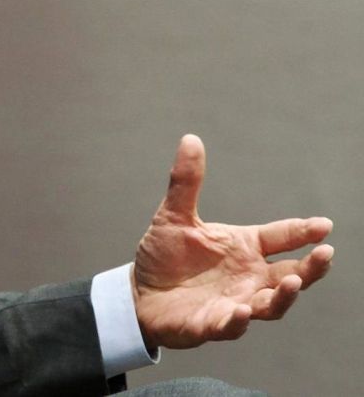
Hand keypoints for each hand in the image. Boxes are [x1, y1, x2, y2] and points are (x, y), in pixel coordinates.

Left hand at [133, 133, 332, 349]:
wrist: (139, 292)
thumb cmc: (164, 256)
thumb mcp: (173, 215)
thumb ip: (186, 182)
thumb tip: (190, 139)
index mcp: (244, 248)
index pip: (281, 238)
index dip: (303, 231)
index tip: (325, 224)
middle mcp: (247, 277)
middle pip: (291, 275)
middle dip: (311, 268)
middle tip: (326, 255)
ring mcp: (235, 303)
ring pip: (271, 304)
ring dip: (283, 295)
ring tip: (293, 281)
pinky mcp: (212, 324)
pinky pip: (231, 326)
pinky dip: (239, 321)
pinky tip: (242, 312)